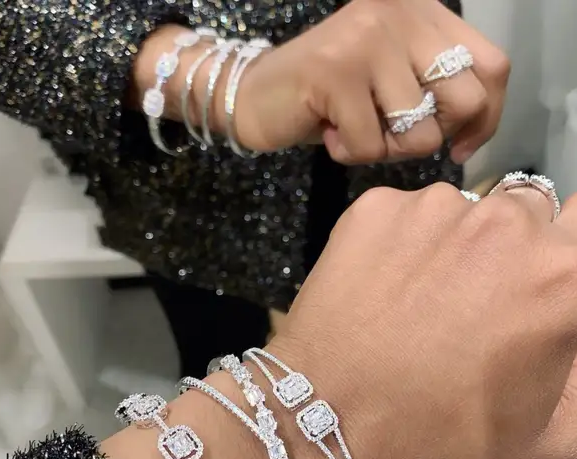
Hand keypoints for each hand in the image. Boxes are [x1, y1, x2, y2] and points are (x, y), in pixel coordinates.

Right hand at [235, 0, 509, 163]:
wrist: (256, 96)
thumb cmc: (328, 100)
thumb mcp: (393, 88)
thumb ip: (435, 93)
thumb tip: (472, 132)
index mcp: (424, 12)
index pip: (492, 67)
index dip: (486, 118)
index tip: (461, 147)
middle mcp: (402, 13)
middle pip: (464, 100)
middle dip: (429, 138)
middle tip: (389, 135)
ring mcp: (368, 39)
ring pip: (418, 131)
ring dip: (384, 149)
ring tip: (352, 130)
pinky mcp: (336, 72)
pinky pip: (370, 145)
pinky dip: (350, 154)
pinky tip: (329, 133)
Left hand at [268, 183, 576, 458]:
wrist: (323, 422)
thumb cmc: (437, 440)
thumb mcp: (548, 438)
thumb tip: (568, 318)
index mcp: (562, 273)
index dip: (559, 255)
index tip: (532, 284)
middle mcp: (506, 220)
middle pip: (524, 213)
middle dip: (509, 248)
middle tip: (469, 300)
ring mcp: (433, 206)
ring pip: (460, 211)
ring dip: (450, 243)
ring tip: (413, 298)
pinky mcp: (373, 207)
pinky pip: (402, 215)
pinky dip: (396, 241)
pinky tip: (376, 287)